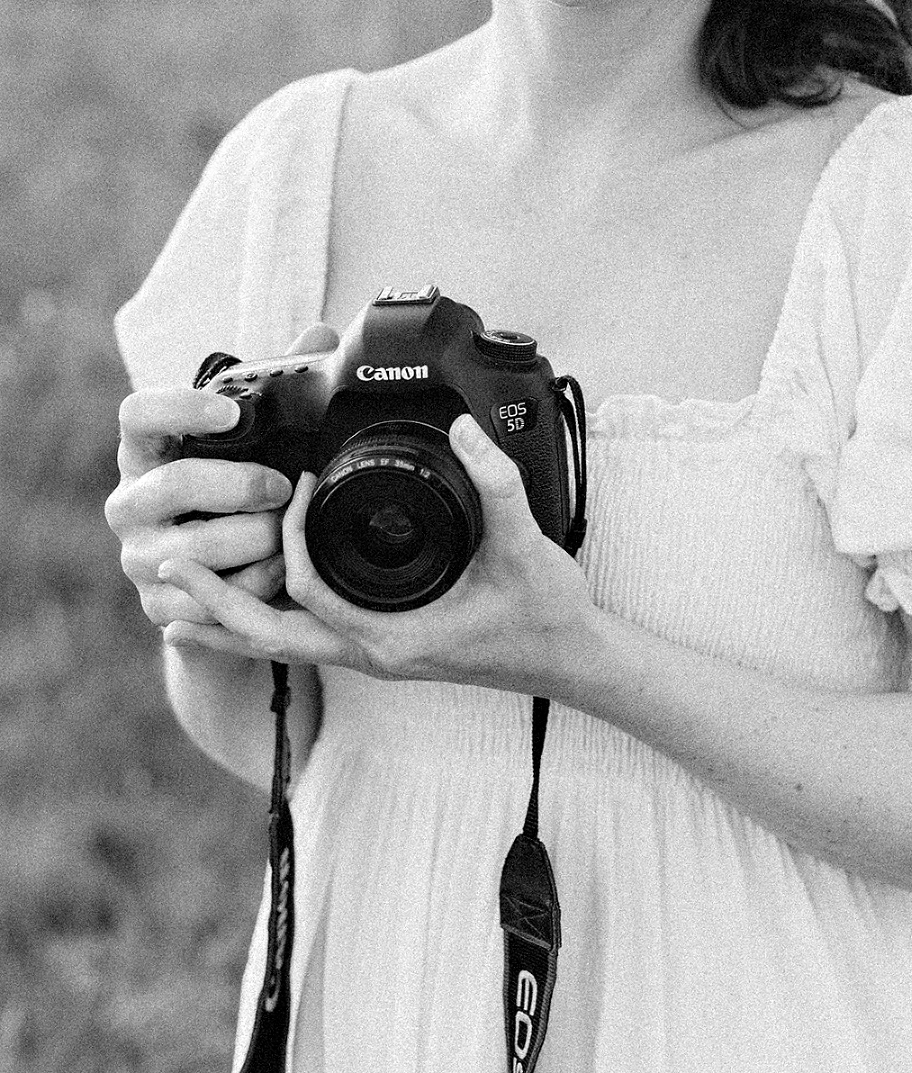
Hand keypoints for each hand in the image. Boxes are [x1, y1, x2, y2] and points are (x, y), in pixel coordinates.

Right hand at [107, 324, 338, 628]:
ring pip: (195, 550)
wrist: (221, 582)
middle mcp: (128, 502)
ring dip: (256, 540)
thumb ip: (278, 393)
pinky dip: (253, 586)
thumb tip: (321, 335)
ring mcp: (137, 557)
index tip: (231, 412)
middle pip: (173, 486)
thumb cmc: (235, 495)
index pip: (137, 414)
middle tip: (283, 487)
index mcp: (145, 451)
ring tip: (289, 533)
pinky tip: (278, 574)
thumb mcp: (250, 446)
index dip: (180, 409)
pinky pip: (210, 598)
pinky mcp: (156, 607)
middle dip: (239, 486)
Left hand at [158, 414, 596, 702]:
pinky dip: (263, 622)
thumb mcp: (525, 544)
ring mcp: (373, 654)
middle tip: (165, 564)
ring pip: (279, 646)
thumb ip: (496, 482)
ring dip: (226, 619)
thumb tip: (464, 428)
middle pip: (269, 638)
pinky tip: (244, 598)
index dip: (288, 539)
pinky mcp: (381, 646)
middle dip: (213, 603)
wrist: (571, 659)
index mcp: (393, 637)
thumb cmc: (546, 611)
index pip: (309, 592)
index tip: (291, 487)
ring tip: (174, 592)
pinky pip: (304, 639)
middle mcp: (372, 654)